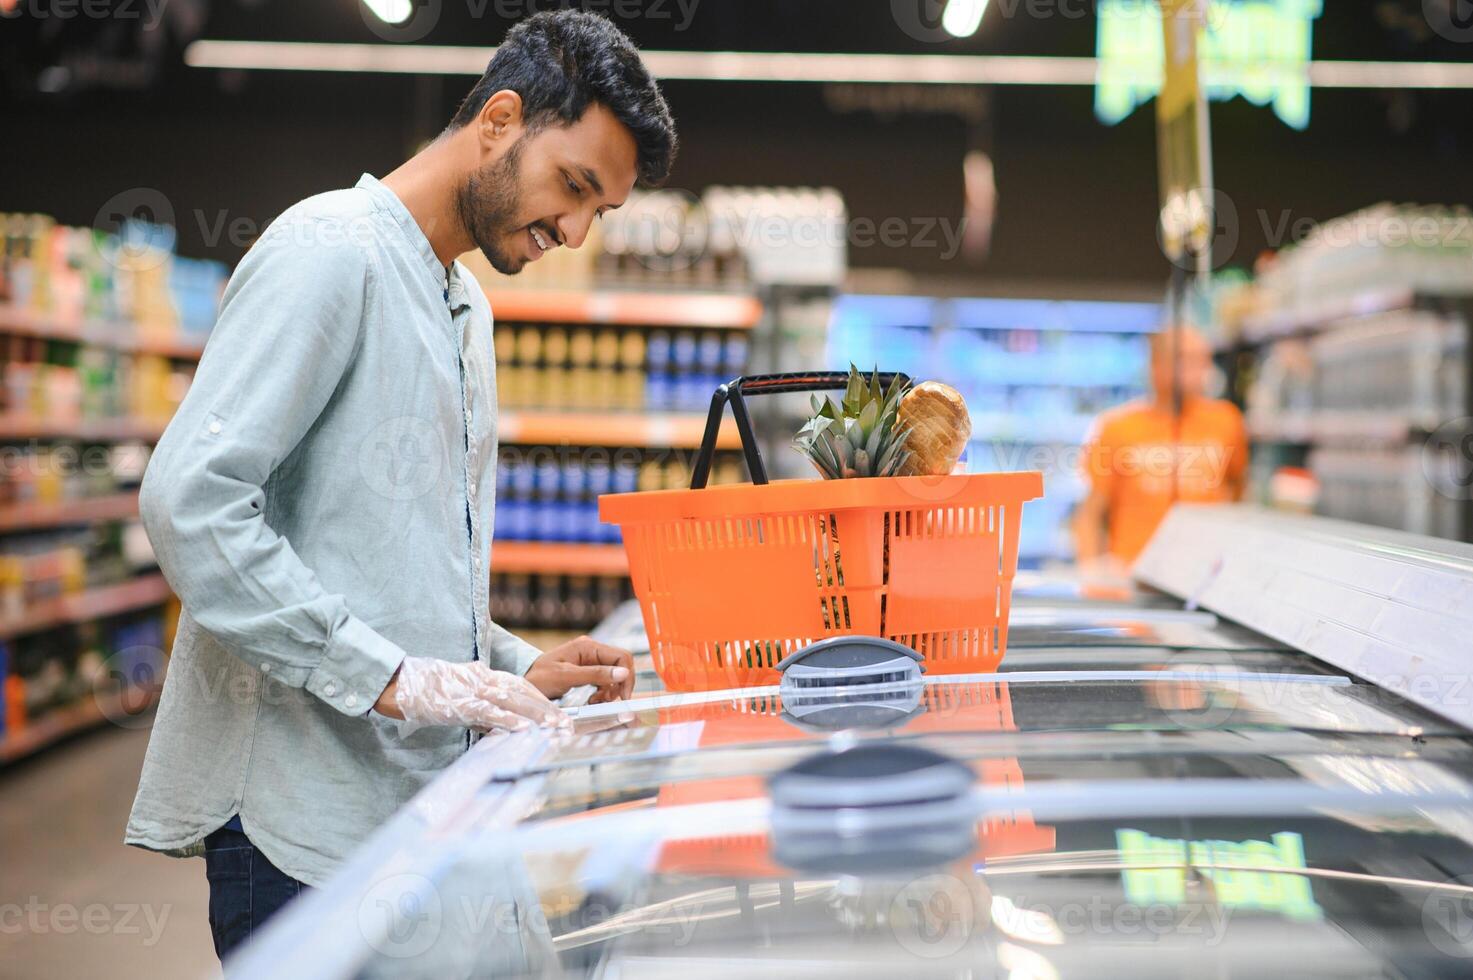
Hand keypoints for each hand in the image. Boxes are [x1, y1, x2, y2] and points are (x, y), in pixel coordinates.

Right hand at [374, 657, 567, 732]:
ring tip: (556, 726)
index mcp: (483, 676)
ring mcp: (472, 691)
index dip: (542, 701)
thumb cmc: (426, 689)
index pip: (521, 687)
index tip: (559, 714)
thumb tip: (495, 722)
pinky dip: (508, 720)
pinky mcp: (459, 703)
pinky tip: (524, 728)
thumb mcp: (459, 693)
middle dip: (548, 709)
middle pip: (523, 693)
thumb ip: (479, 705)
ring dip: (537, 714)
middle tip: (568, 724)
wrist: (398, 682)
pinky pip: (488, 712)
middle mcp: (483, 680)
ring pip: (512, 701)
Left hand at [525, 636, 634, 703]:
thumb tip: (623, 673)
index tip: (623, 697)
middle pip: (620, 665)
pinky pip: (605, 680)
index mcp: (589, 647)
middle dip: (619, 685)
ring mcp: (590, 660)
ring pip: (614, 675)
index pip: (621, 657)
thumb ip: (595, 674)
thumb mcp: (567, 677)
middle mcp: (592, 651)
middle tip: (608, 701)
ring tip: (596, 701)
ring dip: (611, 690)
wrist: (524, 682)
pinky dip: (603, 692)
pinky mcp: (587, 671)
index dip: (627, 677)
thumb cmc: (540, 677)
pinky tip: (593, 700)